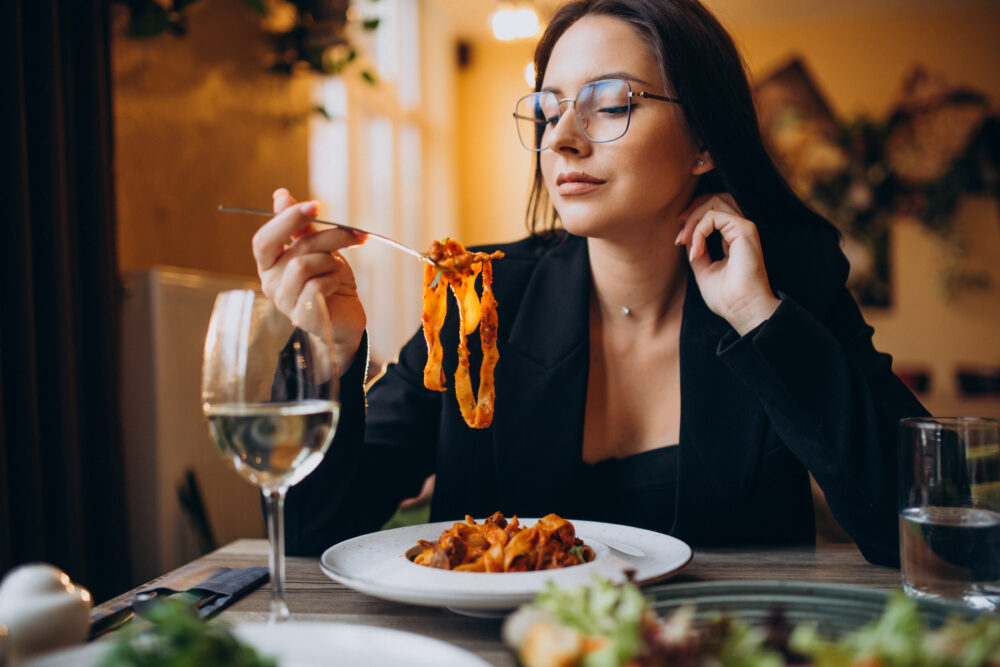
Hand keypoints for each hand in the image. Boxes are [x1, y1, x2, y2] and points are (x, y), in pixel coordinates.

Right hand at [252, 188, 366, 373]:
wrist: (346, 317)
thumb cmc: (329, 281)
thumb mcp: (318, 249)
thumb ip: (300, 227)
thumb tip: (280, 194)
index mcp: (269, 263)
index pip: (264, 239)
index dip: (288, 219)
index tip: (316, 204)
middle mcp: (270, 282)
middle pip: (293, 248)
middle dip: (326, 237)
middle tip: (352, 234)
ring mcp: (284, 301)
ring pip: (304, 265)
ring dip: (330, 261)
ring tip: (338, 268)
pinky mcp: (302, 317)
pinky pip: (316, 286)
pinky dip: (332, 280)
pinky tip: (336, 285)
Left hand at [675, 193, 779, 335]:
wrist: (742, 309)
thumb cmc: (726, 297)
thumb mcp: (703, 268)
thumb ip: (696, 249)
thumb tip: (686, 235)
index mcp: (733, 238)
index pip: (713, 212)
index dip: (692, 219)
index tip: (678, 240)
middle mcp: (740, 230)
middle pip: (714, 200)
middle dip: (691, 211)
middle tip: (679, 236)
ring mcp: (744, 227)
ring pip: (714, 202)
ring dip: (693, 219)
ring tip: (684, 241)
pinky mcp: (744, 229)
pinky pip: (713, 216)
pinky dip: (698, 230)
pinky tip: (696, 251)